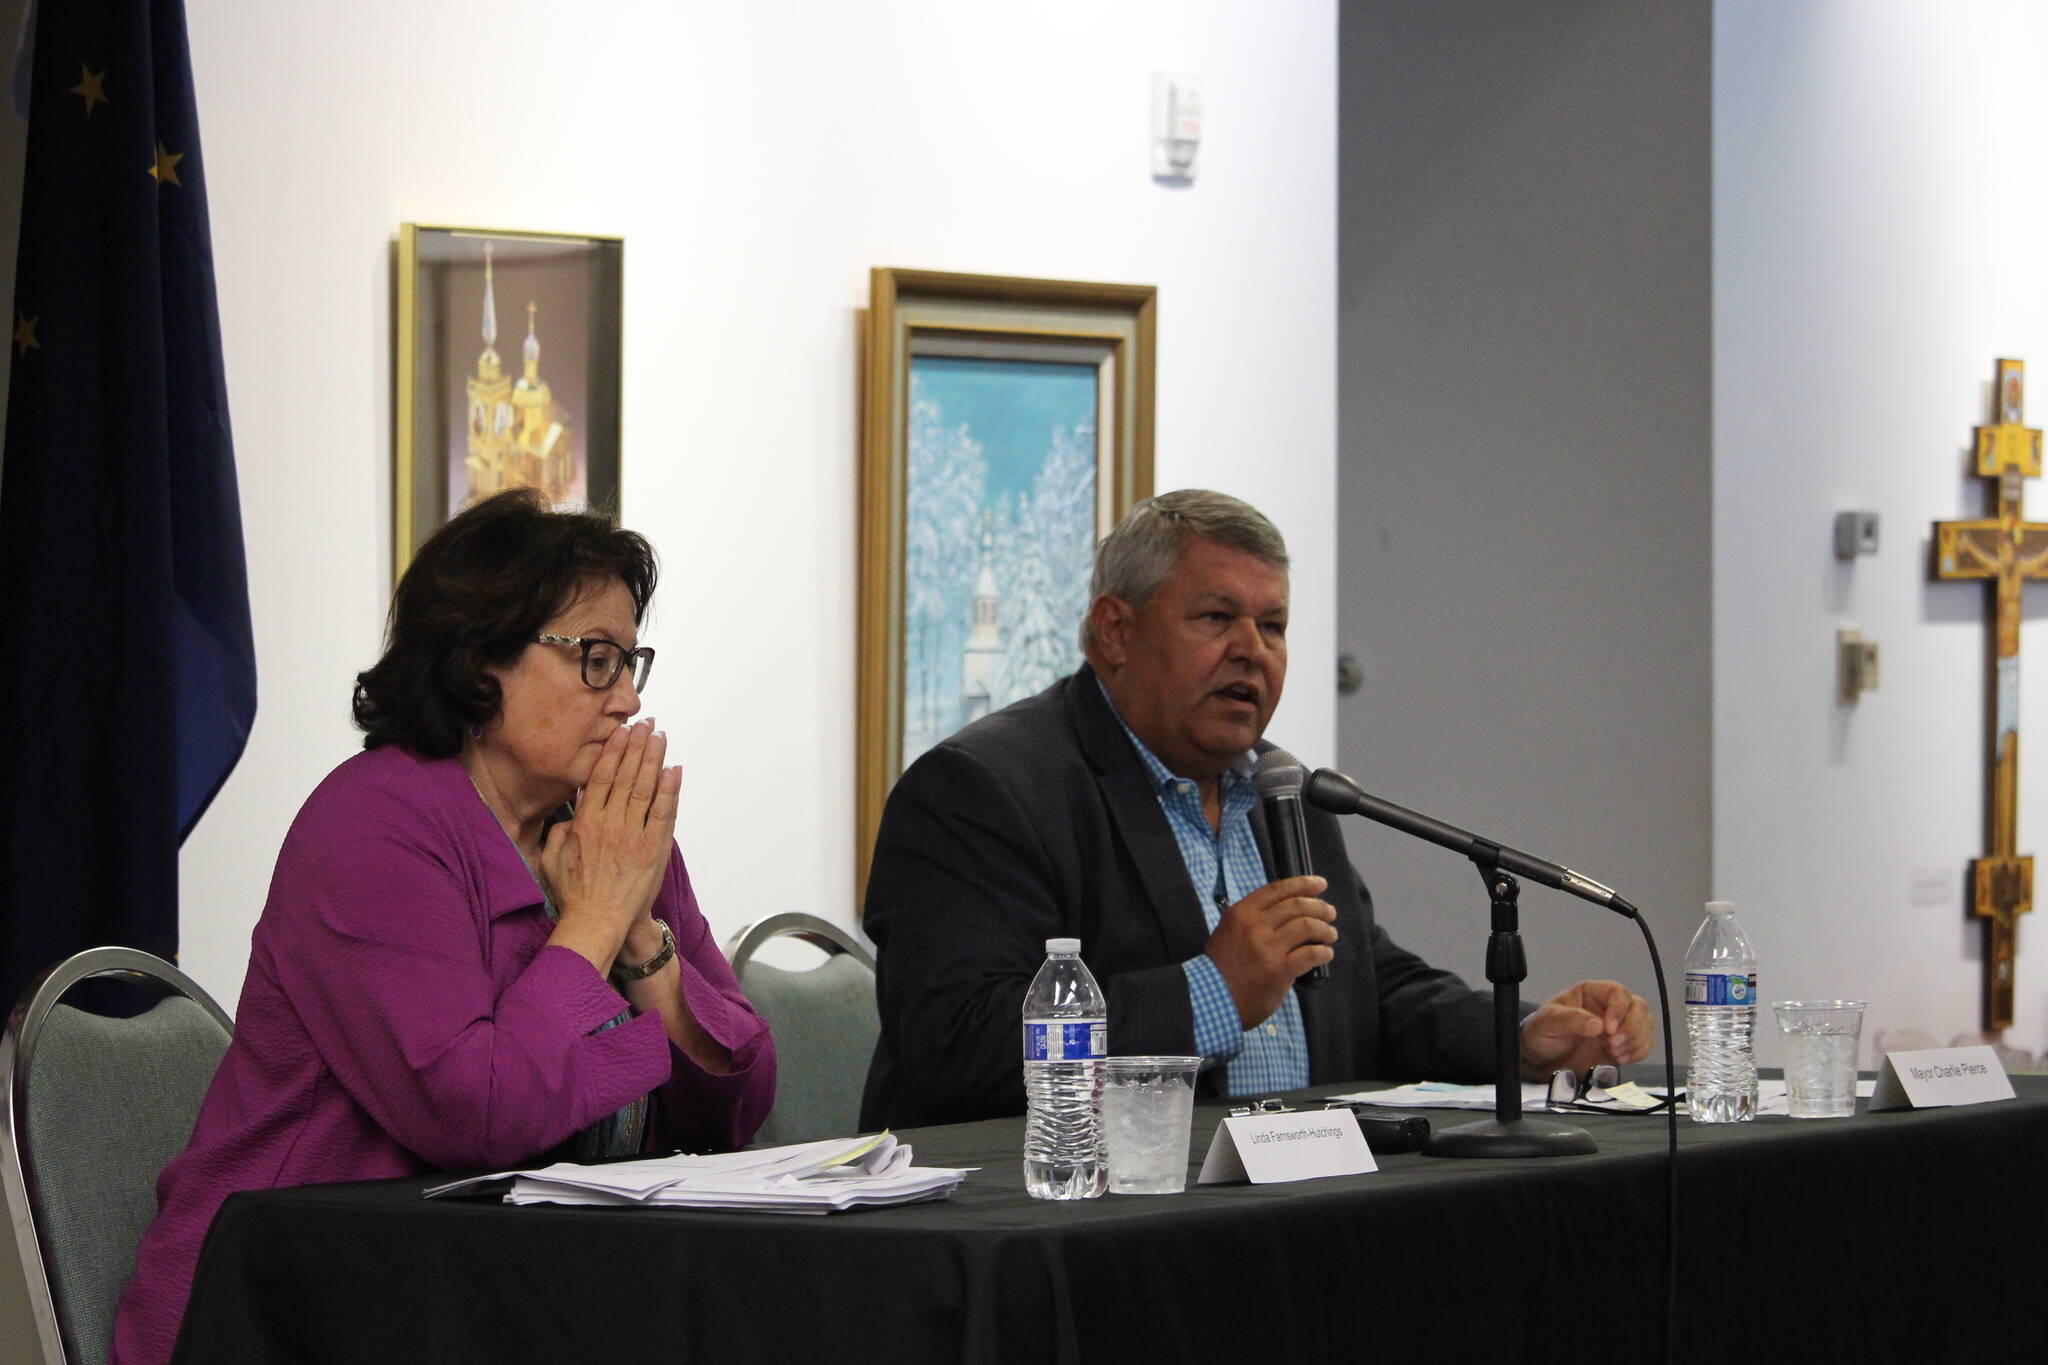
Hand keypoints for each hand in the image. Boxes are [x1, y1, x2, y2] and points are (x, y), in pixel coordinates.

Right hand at [535, 718, 680, 972]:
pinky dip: (670, 790)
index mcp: (586, 823)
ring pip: (646, 788)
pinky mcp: (653, 848)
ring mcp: (634, 835)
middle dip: (637, 746)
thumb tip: (571, 806)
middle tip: (645, 724)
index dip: (613, 751)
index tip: (620, 732)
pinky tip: (674, 770)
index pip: (601, 777)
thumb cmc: (575, 894)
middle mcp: (611, 824)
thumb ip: (558, 830)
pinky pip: (664, 813)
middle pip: (627, 775)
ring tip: (660, 737)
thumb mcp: (551, 859)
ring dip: (654, 760)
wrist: (598, 921)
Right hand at [1204, 876, 1336, 1029]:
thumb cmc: (1221, 967)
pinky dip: (1323, 952)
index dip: (1303, 884)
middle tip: (1330, 912)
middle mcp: (1255, 926)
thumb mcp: (1228, 931)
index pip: (1278, 890)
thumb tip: (1284, 910)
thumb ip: (1252, 919)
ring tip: (1330, 934)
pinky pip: (1310, 954)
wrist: (1212, 997)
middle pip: (1297, 906)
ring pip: (1307, 926)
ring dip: (1325, 929)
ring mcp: (1268, 948)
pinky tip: (1326, 954)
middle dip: (1319, 907)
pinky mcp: (1279, 970)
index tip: (1319, 884)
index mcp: (1242, 913)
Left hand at [1518, 979, 1652, 1079]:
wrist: (1541, 1059)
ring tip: (1615, 1053)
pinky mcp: (1622, 1046)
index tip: (1609, 1029)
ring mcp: (1618, 1027)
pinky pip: (1643, 1044)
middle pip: (1638, 1007)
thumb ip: (1570, 1020)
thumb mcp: (1549, 1022)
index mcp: (1591, 993)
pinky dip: (1638, 1052)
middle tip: (1614, 1044)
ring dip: (1636, 1040)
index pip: (1617, 992)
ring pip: (1645, 1025)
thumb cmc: (1542, 1032)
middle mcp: (1609, 1007)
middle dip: (1632, 1026)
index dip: (1619, 1009)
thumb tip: (1597, 1024)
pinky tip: (1621, 1059)